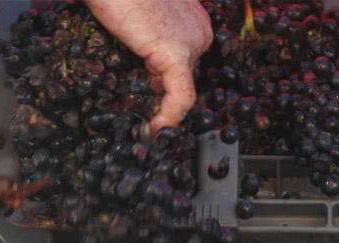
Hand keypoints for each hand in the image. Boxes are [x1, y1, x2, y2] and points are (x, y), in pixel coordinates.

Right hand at [85, 0, 212, 130]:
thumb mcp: (138, 16)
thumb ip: (148, 38)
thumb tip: (145, 67)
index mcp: (193, 20)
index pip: (183, 61)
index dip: (162, 79)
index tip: (146, 93)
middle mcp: (200, 32)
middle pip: (182, 75)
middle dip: (159, 91)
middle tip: (139, 107)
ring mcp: (192, 43)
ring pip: (182, 88)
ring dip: (161, 107)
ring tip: (144, 121)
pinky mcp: (177, 54)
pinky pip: (181, 97)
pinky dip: (169, 117)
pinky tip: (154, 130)